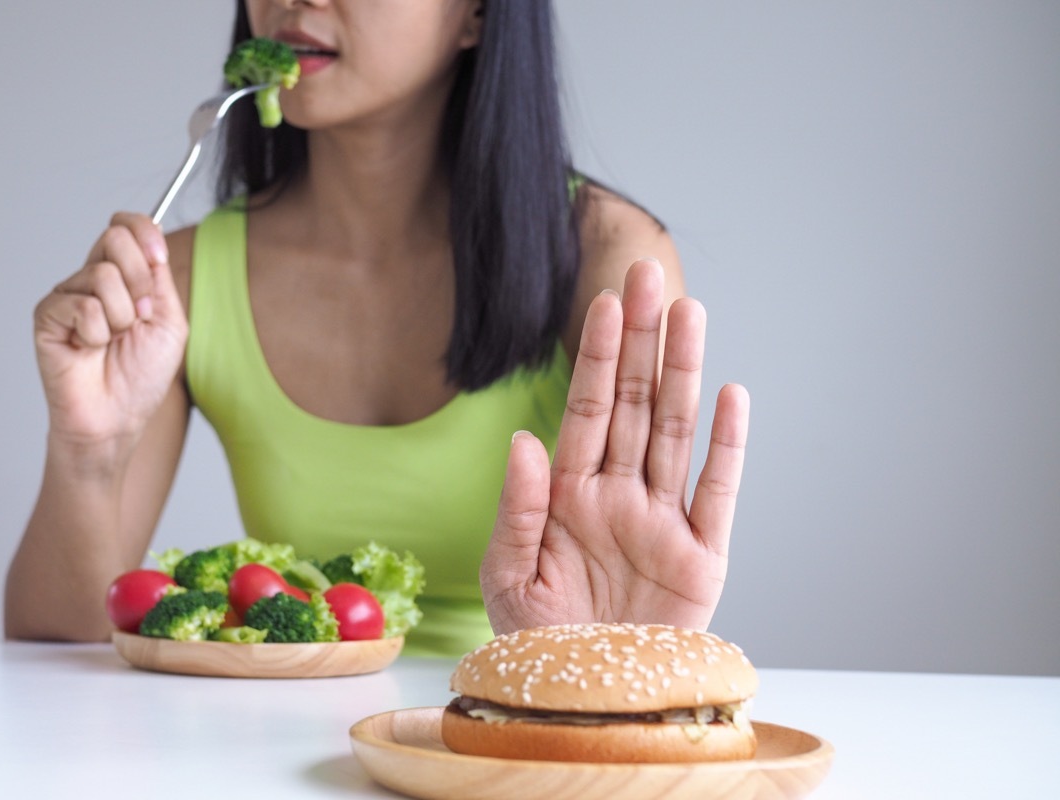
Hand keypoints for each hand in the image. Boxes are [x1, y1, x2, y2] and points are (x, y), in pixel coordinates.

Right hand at [33, 213, 187, 450]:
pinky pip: (82, 306)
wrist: (117, 416)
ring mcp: (68, 295)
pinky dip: (97, 333)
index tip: (159, 258)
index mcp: (124, 276)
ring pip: (102, 276)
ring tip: (112, 342)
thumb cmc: (142, 376)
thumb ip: (159, 279)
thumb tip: (149, 240)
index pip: (127, 226)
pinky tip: (89, 349)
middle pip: (114, 239)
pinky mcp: (47, 315)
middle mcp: (93, 279)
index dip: (144, 232)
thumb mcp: (170, 322)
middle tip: (138, 318)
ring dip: (120, 317)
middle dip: (139, 282)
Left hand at [481, 258, 749, 634]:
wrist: (586, 703)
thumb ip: (518, 508)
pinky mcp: (702, 558)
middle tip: (648, 274)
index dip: (598, 357)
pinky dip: (727, 447)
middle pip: (636, 405)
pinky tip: (729, 396)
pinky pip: (718, 493)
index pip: (588, 411)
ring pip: (677, 433)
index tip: (605, 302)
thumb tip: (525, 439)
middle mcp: (619, 496)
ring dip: (684, 373)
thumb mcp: (509, 577)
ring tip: (690, 313)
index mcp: (570, 495)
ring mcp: (663, 522)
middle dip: (642, 341)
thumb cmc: (538, 643)